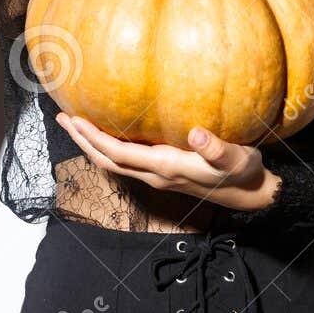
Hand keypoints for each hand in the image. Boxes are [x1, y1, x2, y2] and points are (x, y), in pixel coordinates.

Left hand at [57, 113, 282, 211]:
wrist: (251, 195)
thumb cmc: (244, 173)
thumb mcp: (237, 159)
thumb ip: (217, 148)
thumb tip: (198, 133)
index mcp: (166, 167)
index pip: (119, 154)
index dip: (94, 138)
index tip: (76, 119)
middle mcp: (155, 174)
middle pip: (107, 160)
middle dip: (83, 140)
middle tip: (62, 117)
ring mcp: (157, 176)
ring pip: (114, 163)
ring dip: (91, 144)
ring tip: (75, 123)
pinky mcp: (163, 173)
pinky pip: (126, 161)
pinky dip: (108, 147)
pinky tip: (107, 133)